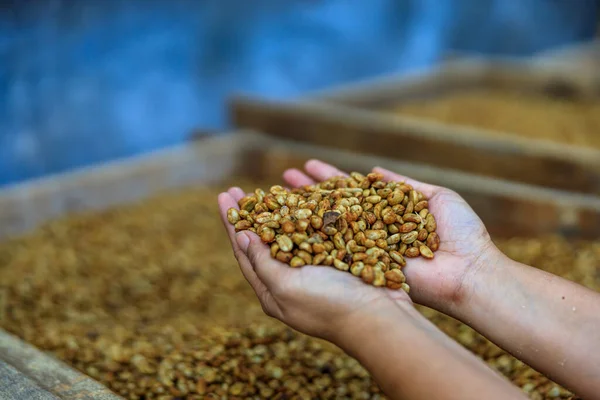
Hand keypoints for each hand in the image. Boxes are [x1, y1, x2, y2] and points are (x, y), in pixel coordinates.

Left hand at [217, 163, 411, 342]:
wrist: (381, 316)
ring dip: (280, 210)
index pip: (244, 252)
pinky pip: (318, 232)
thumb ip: (262, 261)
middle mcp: (291, 279)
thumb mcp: (286, 286)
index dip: (233, 223)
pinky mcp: (337, 258)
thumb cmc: (330, 305)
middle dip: (252, 213)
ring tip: (271, 189)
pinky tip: (306, 199)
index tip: (224, 195)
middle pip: (264, 240)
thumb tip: (240, 236)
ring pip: (292, 233)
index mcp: (273, 290)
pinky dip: (310, 214)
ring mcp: (316, 268)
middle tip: (240, 189)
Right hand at [280, 160, 499, 311]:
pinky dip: (315, 237)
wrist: (468, 270)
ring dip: (303, 211)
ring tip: (279, 195)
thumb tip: (372, 171)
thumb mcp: (436, 197)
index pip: (352, 191)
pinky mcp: (364, 265)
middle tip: (284, 179)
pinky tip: (292, 225)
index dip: (330, 179)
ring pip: (329, 226)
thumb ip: (402, 184)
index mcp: (387, 212)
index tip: (308, 166)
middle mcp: (371, 229)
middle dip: (309, 193)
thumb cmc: (460, 233)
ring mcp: (365, 248)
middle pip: (333, 207)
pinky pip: (337, 249)